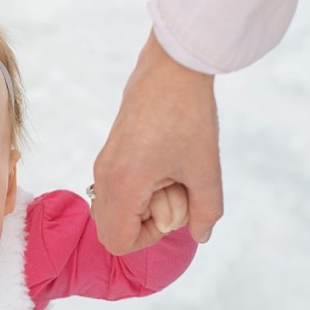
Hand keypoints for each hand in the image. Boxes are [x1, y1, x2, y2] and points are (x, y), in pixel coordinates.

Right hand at [92, 31, 221, 254]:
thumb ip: (205, 212)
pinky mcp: (109, 151)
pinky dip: (136, 190)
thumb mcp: (206, 170)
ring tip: (168, 179)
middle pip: (108, 229)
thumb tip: (199, 236)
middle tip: (171, 198)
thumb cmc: (189, 116)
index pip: (117, 242)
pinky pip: (114, 188)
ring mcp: (103, 162)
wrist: (173, 67)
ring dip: (139, 207)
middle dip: (142, 225)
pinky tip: (162, 164)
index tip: (173, 213)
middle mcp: (104, 176)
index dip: (148, 239)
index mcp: (123, 185)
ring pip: (110, 208)